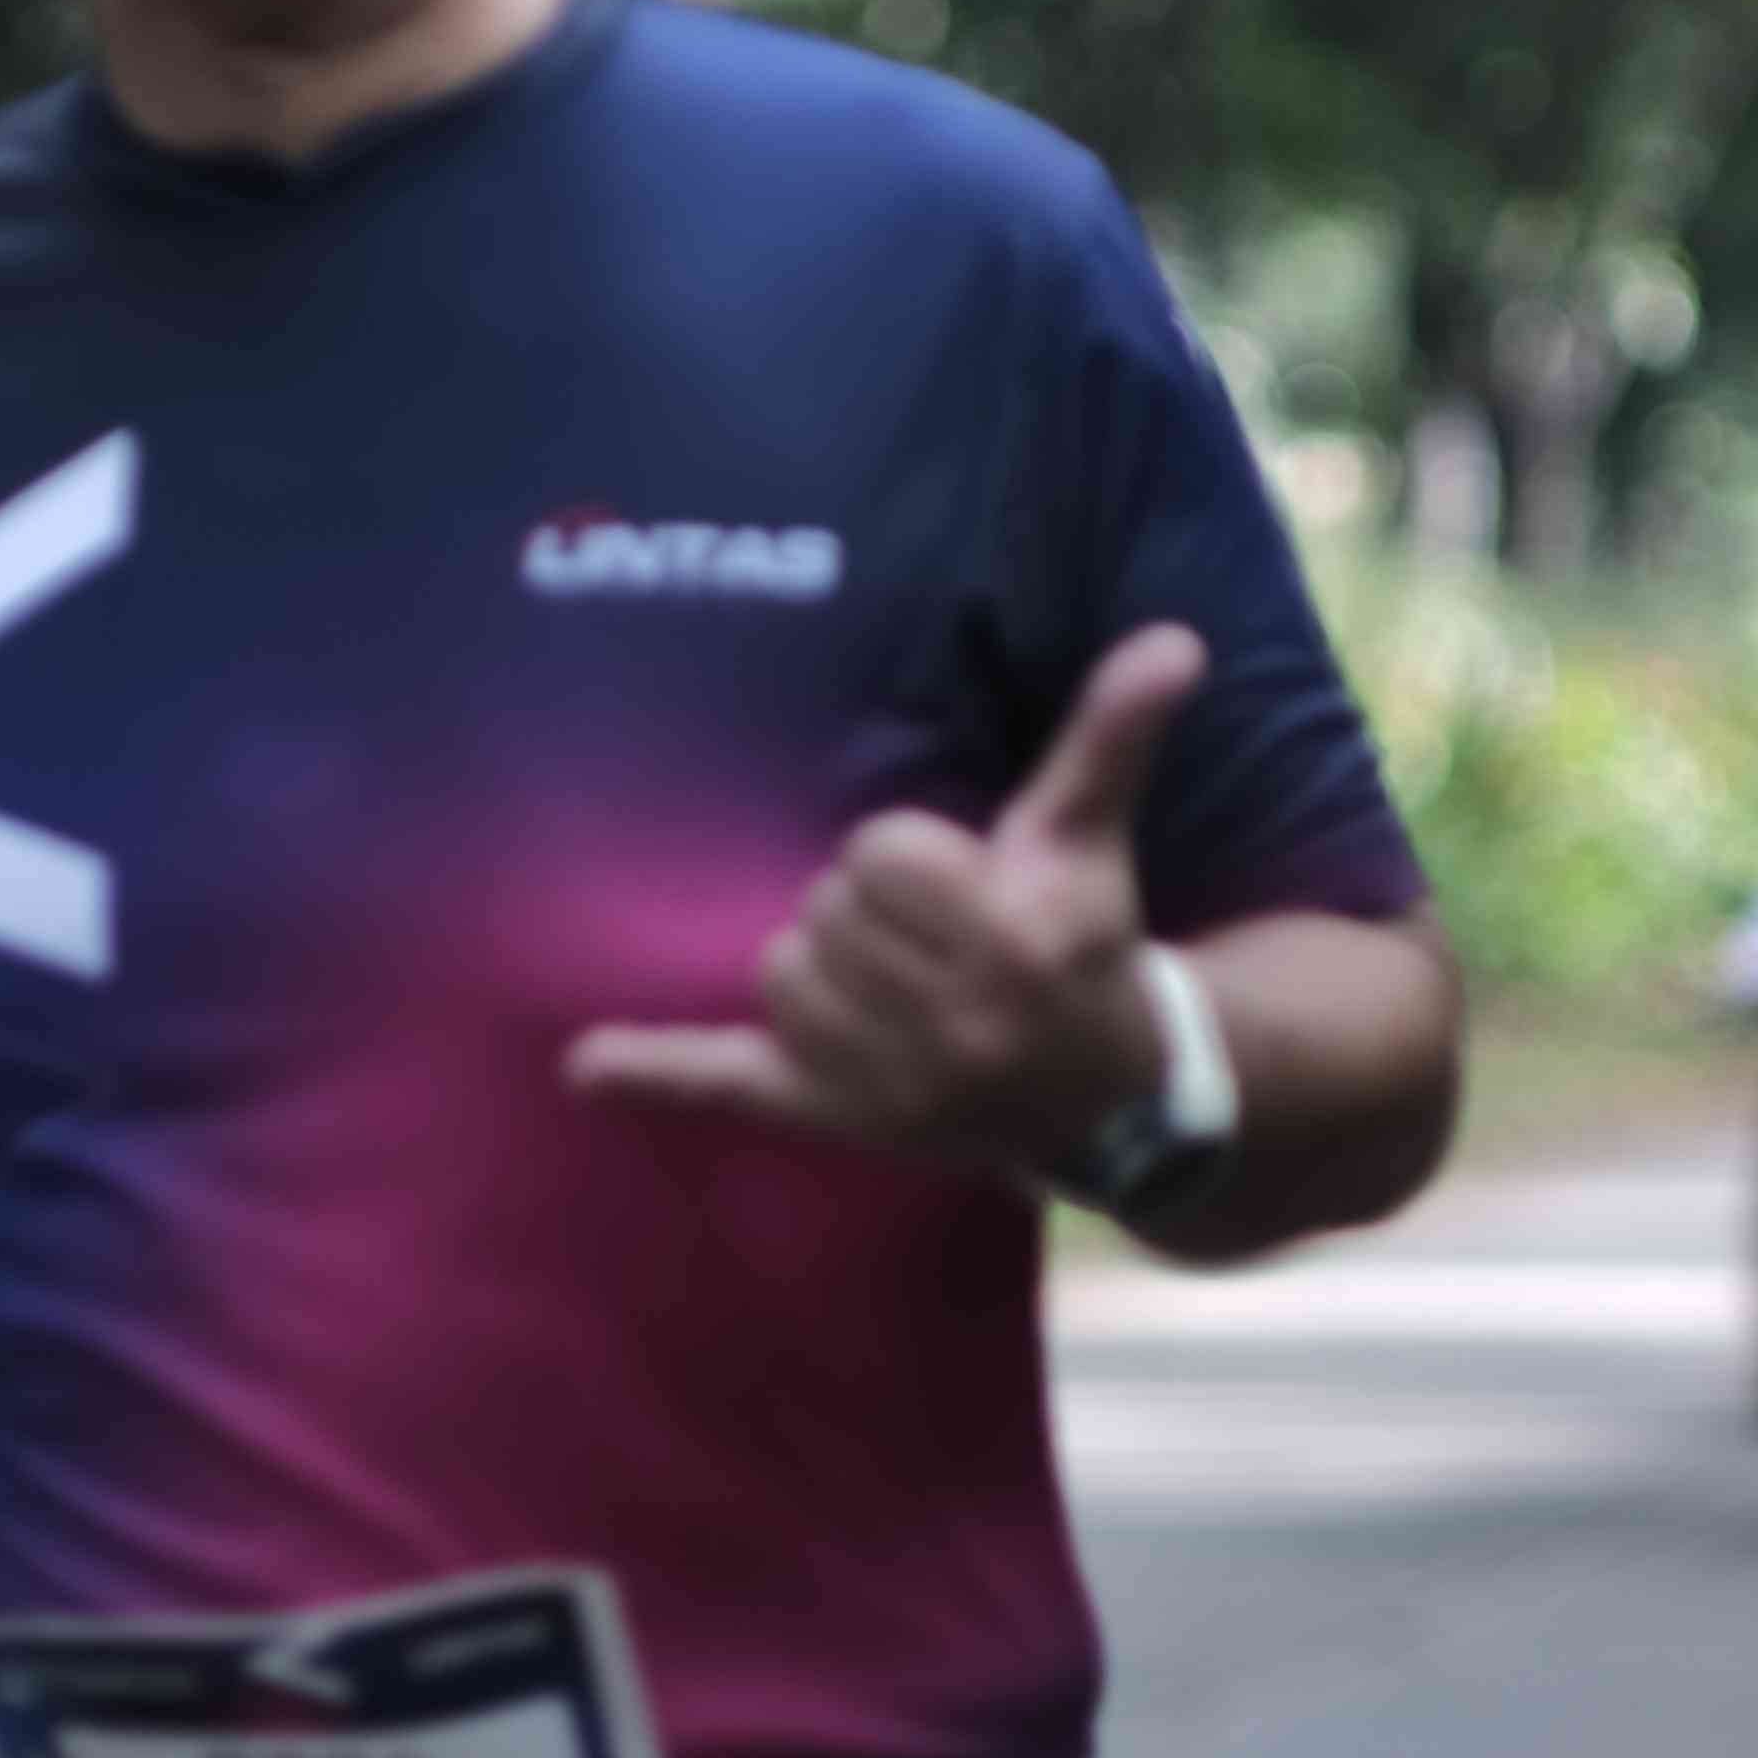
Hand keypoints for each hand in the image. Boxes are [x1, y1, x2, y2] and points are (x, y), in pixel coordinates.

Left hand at [563, 627, 1210, 1172]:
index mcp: (1006, 945)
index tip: (965, 892)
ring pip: (781, 973)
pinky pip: (728, 1084)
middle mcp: (947, 1027)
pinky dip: (654, 1073)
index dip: (914, 860)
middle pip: (825, 913)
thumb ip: (1113, 735)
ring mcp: (883, 1084)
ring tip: (893, 988)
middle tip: (932, 948)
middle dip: (870, 917)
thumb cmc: (1083, 943)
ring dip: (822, 968)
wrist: (1105, 1097)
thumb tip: (1173, 640)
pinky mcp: (834, 1117)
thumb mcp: (1090, 838)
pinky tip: (583, 1066)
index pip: (879, 853)